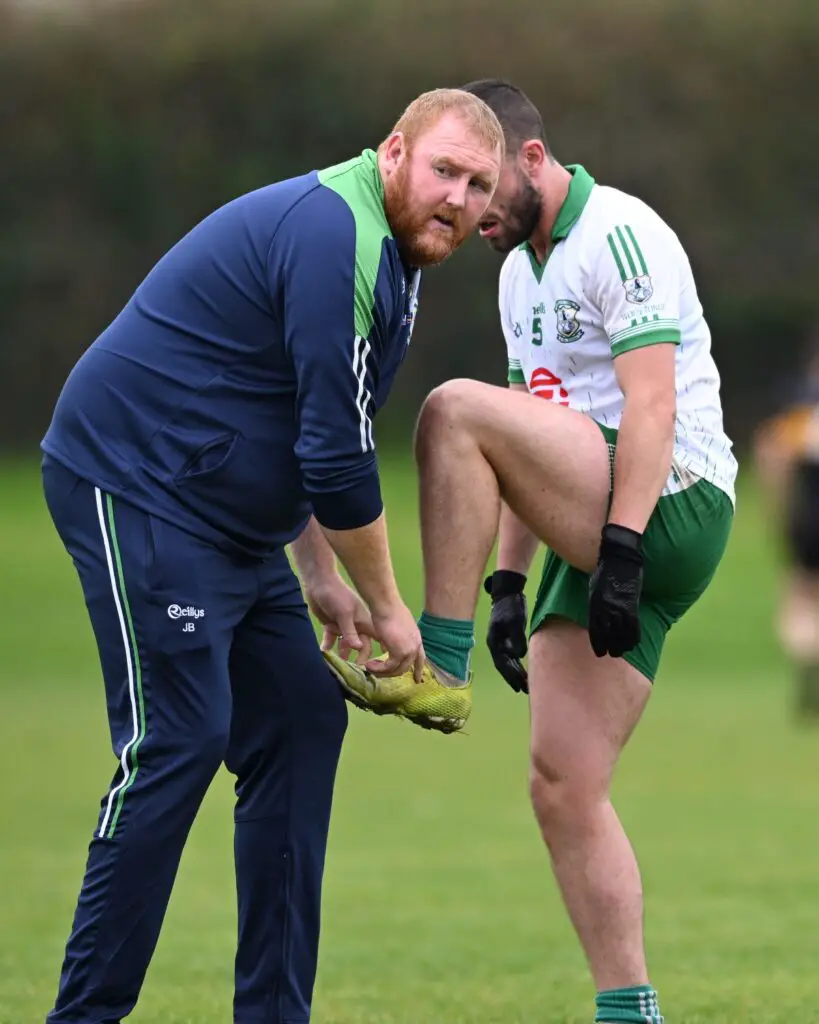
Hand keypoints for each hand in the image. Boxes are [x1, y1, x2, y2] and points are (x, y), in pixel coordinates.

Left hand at [305, 574, 375, 663]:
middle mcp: (357, 626)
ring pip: (346, 645)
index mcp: (365, 622)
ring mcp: (344, 626)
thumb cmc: (336, 596)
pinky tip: (323, 654)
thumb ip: (350, 632)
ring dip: (343, 654)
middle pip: (361, 646)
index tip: (374, 666)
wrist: (318, 583)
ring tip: (338, 665)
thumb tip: (359, 648)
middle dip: (358, 658)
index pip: (377, 639)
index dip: (380, 651)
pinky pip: (332, 640)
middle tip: (352, 670)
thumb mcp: (344, 614)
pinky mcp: (332, 626)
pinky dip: (328, 647)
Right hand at [368, 601, 424, 680]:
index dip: (418, 670)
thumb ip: (398, 637)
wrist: (386, 605)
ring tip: (369, 668)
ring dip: (382, 671)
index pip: (420, 659)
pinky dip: (378, 668)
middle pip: (406, 668)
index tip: (417, 680)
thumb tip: (391, 644)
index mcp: (416, 639)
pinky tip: (368, 665)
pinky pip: (389, 667)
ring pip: (397, 669)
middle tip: (377, 673)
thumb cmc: (388, 610)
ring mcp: (409, 649)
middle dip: (391, 673)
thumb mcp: (397, 625)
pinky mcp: (400, 652)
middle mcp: (416, 646)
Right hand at [484, 571, 528, 693]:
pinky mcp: (509, 639)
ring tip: (526, 685)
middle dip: (513, 678)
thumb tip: (520, 656)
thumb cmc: (510, 607)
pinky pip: (513, 656)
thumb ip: (517, 639)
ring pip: (509, 662)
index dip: (509, 676)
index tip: (518, 686)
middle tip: (524, 691)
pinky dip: (519, 665)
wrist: (509, 594)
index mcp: (494, 642)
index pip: (501, 664)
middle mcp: (496, 645)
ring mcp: (502, 642)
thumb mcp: (515, 622)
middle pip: (504, 666)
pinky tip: (525, 671)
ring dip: (516, 674)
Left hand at [588, 524, 643, 657]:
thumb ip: (596, 604)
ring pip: (622, 634)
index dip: (598, 644)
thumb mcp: (594, 588)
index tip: (600, 653)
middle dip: (611, 647)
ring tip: (624, 651)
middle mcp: (605, 610)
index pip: (596, 631)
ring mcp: (619, 608)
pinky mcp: (632, 605)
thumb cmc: (604, 570)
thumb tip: (598, 615)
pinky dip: (634, 636)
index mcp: (594, 605)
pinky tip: (634, 643)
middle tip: (614, 654)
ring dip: (623, 645)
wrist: (618, 557)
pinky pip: (634, 626)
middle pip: (609, 635)